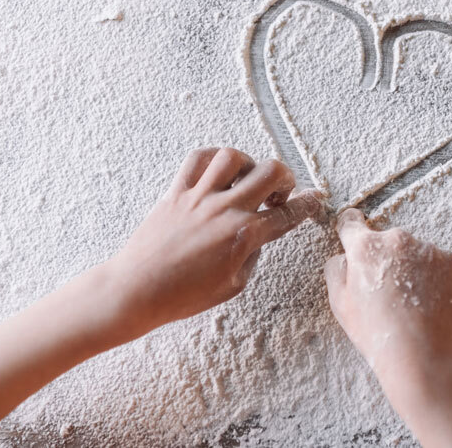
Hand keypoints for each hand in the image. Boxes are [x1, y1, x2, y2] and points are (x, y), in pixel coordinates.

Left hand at [105, 147, 324, 340]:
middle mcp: (224, 210)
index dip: (307, 205)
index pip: (287, 214)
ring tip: (246, 178)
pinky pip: (196, 159)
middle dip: (285, 178)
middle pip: (269, 172)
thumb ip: (252, 254)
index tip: (315, 199)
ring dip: (248, 163)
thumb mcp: (233, 285)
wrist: (136, 290)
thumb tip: (257, 234)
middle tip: (281, 190)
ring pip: (232, 157)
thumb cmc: (183, 295)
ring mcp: (198, 197)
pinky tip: (217, 171)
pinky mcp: (175, 192)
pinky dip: (212, 158)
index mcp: (243, 236)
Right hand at [324, 209, 451, 377]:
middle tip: (386, 291)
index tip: (353, 232)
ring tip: (409, 300)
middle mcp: (396, 239)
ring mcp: (425, 248)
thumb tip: (345, 254)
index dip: (350, 228)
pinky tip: (427, 299)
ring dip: (409, 266)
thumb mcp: (339, 303)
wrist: (420, 353)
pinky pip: (435, 261)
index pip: (351, 222)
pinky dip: (432, 275)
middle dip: (384, 257)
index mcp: (364, 247)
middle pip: (385, 240)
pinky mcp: (449, 260)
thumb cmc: (375, 332)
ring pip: (412, 251)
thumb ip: (336, 269)